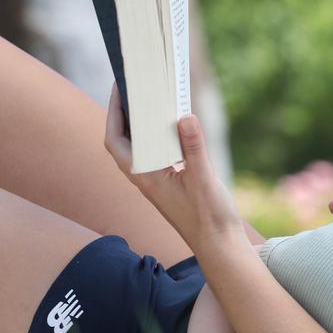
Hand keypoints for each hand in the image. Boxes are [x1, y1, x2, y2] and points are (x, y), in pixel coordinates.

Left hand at [104, 88, 243, 246]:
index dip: (113, 113)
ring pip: (141, 147)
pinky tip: (175, 125)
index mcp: (145, 177)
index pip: (115, 141)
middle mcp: (146, 178)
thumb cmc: (209, 217)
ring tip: (152, 100)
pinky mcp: (172, 183)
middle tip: (134, 86)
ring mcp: (158, 181)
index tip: (118, 88)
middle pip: (125, 140)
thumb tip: (184, 115)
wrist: (220, 245)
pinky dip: (161, 135)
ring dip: (142, 124)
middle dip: (125, 113)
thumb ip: (193, 147)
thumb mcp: (203, 178)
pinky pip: (158, 153)